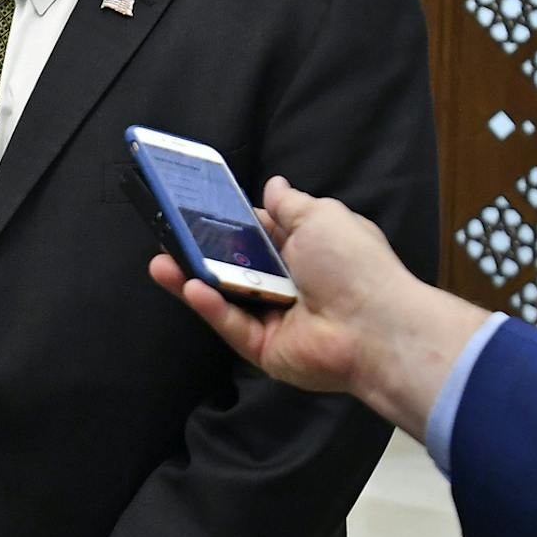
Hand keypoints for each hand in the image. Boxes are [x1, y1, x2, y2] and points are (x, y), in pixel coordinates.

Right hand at [149, 176, 487, 436]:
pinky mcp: (266, 350)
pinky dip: (210, 307)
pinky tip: (189, 287)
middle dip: (200, 253)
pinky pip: (232, 327)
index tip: (195, 208)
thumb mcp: (321, 217)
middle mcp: (288, 285)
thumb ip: (290, 204)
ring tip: (160, 262)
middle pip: (234, 268)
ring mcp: (275, 320)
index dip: (229, 222)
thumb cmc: (354, 265)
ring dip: (192, 280)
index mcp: (305, 252)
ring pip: (225, 298)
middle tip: (166, 234)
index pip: (258, 234)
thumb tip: (273, 185)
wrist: (376, 326)